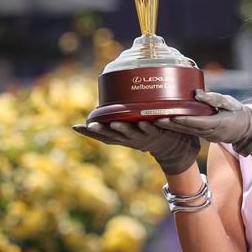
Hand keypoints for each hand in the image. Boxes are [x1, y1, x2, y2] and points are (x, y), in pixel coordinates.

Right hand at [72, 121, 199, 174]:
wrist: (176, 148)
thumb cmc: (151, 133)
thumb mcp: (133, 128)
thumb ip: (121, 118)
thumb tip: (108, 103)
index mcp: (123, 137)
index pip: (103, 136)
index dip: (88, 133)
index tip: (75, 127)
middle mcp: (131, 139)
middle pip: (113, 136)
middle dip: (101, 131)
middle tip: (90, 125)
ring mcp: (145, 137)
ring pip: (132, 134)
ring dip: (123, 129)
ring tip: (115, 123)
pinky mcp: (160, 133)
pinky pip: (153, 129)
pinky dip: (148, 126)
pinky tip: (143, 122)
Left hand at [154, 89, 251, 156]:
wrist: (246, 129)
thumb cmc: (238, 112)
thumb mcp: (229, 102)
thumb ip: (213, 98)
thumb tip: (196, 93)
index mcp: (219, 123)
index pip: (199, 122)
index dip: (185, 120)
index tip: (172, 116)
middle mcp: (211, 132)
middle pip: (188, 129)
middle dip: (171, 125)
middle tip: (155, 120)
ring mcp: (207, 136)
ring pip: (186, 132)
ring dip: (171, 127)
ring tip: (155, 121)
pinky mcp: (204, 135)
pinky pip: (189, 132)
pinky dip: (177, 128)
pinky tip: (165, 123)